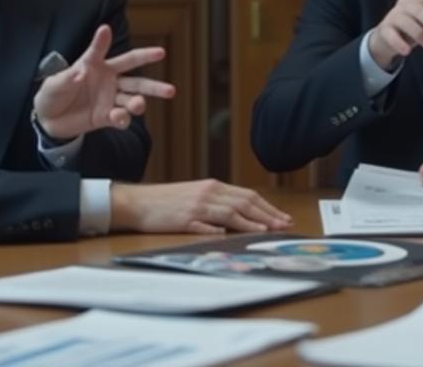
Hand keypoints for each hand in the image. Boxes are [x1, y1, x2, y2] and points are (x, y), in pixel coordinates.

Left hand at [32, 24, 175, 139]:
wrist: (49, 119)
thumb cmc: (53, 94)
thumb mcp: (55, 83)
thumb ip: (68, 77)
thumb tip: (81, 73)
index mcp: (96, 66)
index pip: (110, 53)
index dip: (119, 45)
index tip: (127, 38)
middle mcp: (109, 81)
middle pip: (136, 79)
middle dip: (153, 81)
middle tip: (170, 86)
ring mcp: (109, 100)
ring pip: (133, 99)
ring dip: (139, 102)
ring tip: (139, 104)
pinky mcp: (106, 117)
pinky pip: (120, 117)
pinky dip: (122, 118)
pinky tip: (119, 117)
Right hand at [109, 180, 293, 233]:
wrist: (137, 202)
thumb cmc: (166, 202)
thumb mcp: (196, 197)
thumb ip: (217, 205)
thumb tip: (241, 218)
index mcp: (213, 187)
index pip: (247, 196)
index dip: (268, 207)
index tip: (283, 217)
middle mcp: (208, 193)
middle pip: (244, 202)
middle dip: (268, 215)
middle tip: (285, 225)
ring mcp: (197, 206)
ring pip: (230, 212)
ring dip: (251, 222)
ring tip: (268, 230)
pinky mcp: (184, 219)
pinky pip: (205, 224)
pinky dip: (219, 229)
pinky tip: (231, 235)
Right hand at [367, 0, 422, 68]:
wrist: (389, 37)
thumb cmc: (416, 24)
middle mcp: (405, 3)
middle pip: (418, 8)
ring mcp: (393, 16)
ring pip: (405, 21)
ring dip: (418, 32)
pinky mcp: (384, 30)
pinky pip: (391, 34)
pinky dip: (399, 42)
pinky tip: (407, 51)